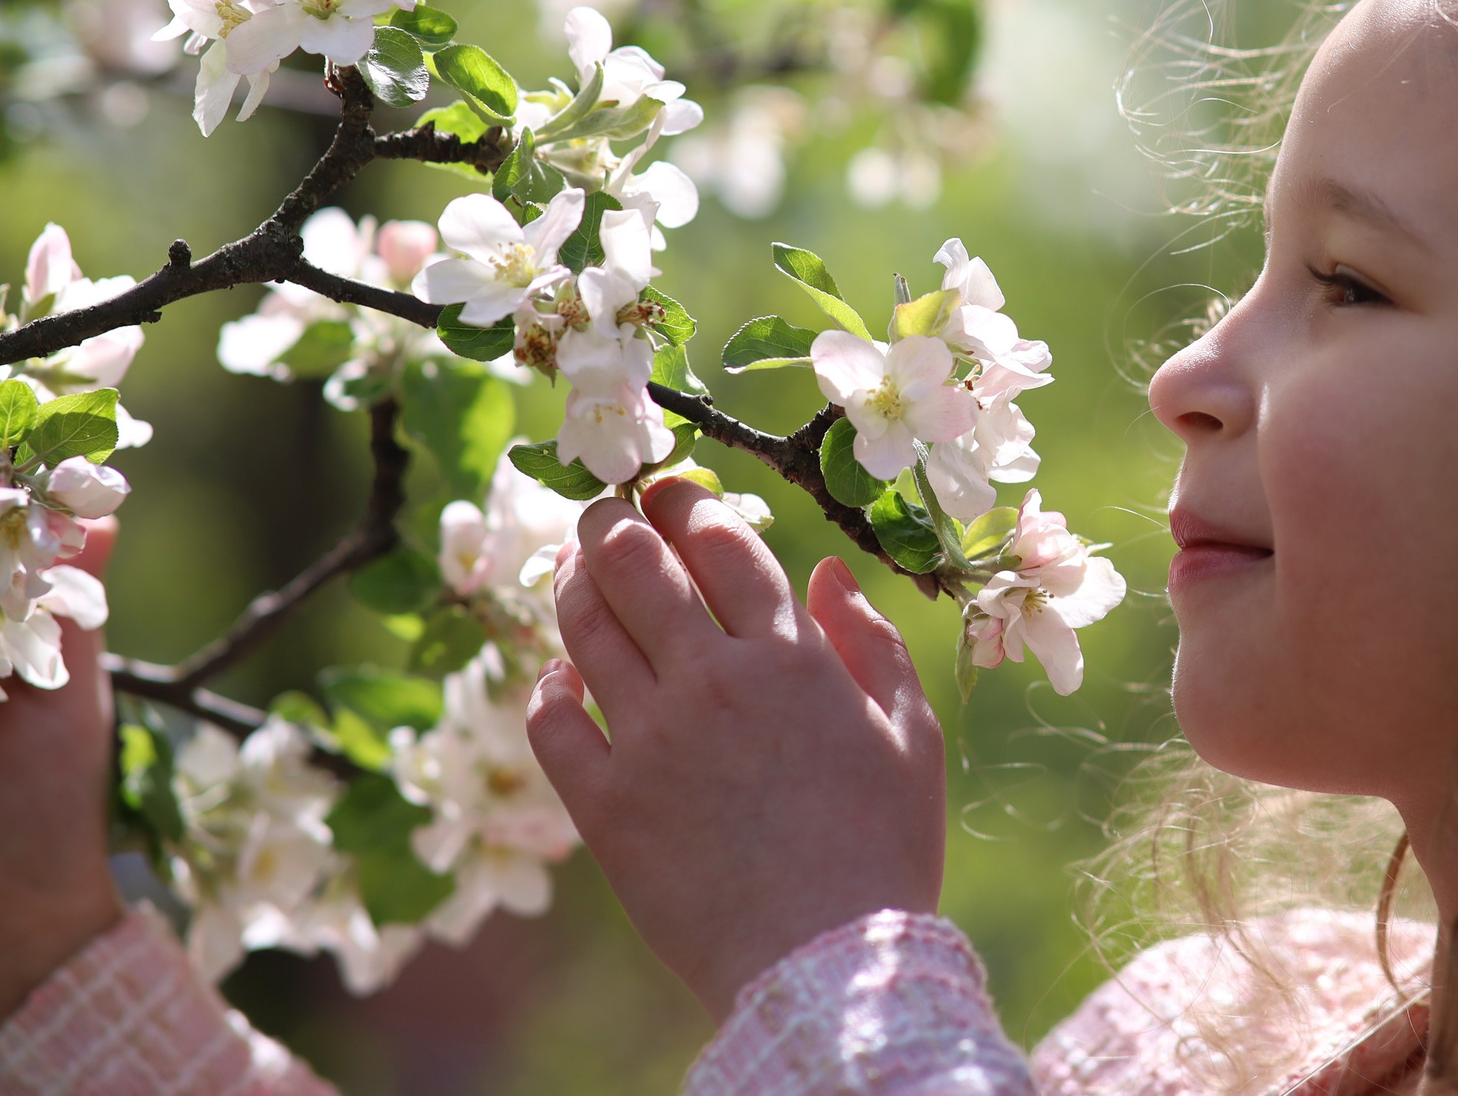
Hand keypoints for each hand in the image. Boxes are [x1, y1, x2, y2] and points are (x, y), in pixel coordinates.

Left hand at [528, 480, 945, 1018]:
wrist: (825, 968)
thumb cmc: (883, 853)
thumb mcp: (910, 738)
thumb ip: (869, 644)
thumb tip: (824, 573)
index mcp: (790, 659)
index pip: (721, 545)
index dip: (686, 503)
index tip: (668, 489)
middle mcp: (712, 684)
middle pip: (636, 566)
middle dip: (613, 521)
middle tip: (605, 510)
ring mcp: (650, 743)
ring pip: (585, 629)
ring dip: (571, 584)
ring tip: (572, 569)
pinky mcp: (605, 808)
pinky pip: (551, 726)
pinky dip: (547, 688)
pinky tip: (559, 679)